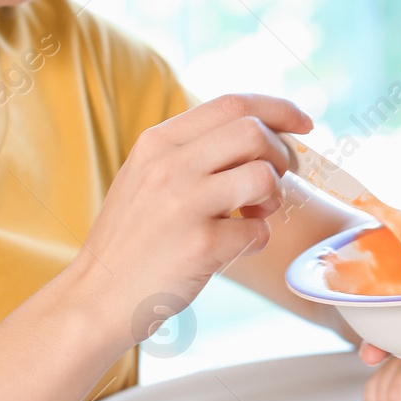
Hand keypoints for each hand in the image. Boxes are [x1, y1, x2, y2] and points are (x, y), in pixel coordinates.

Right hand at [80, 93, 311, 333]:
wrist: (95, 297)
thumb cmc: (132, 239)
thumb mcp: (146, 177)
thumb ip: (190, 151)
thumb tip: (258, 131)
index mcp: (157, 142)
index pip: (231, 103)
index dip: (278, 109)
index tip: (304, 123)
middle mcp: (168, 166)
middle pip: (253, 132)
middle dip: (281, 154)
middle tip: (276, 180)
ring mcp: (183, 204)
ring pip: (262, 176)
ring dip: (273, 196)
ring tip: (255, 213)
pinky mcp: (199, 245)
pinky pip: (258, 230)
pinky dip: (257, 238)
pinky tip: (234, 247)